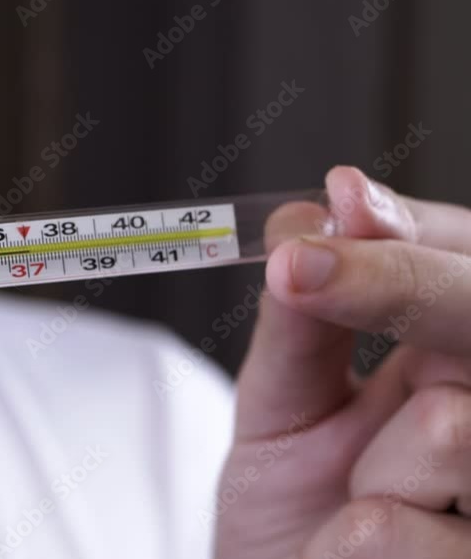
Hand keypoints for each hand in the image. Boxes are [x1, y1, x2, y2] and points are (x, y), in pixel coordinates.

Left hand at [215, 167, 470, 557]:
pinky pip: (394, 530)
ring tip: (365, 504)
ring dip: (370, 470)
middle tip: (301, 272)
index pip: (464, 259)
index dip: (401, 238)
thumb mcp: (284, 403)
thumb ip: (303, 318)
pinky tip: (358, 556)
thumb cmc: (296, 503)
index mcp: (460, 354)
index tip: (334, 212)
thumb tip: (316, 213)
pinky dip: (348, 547)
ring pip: (450, 424)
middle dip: (400, 287)